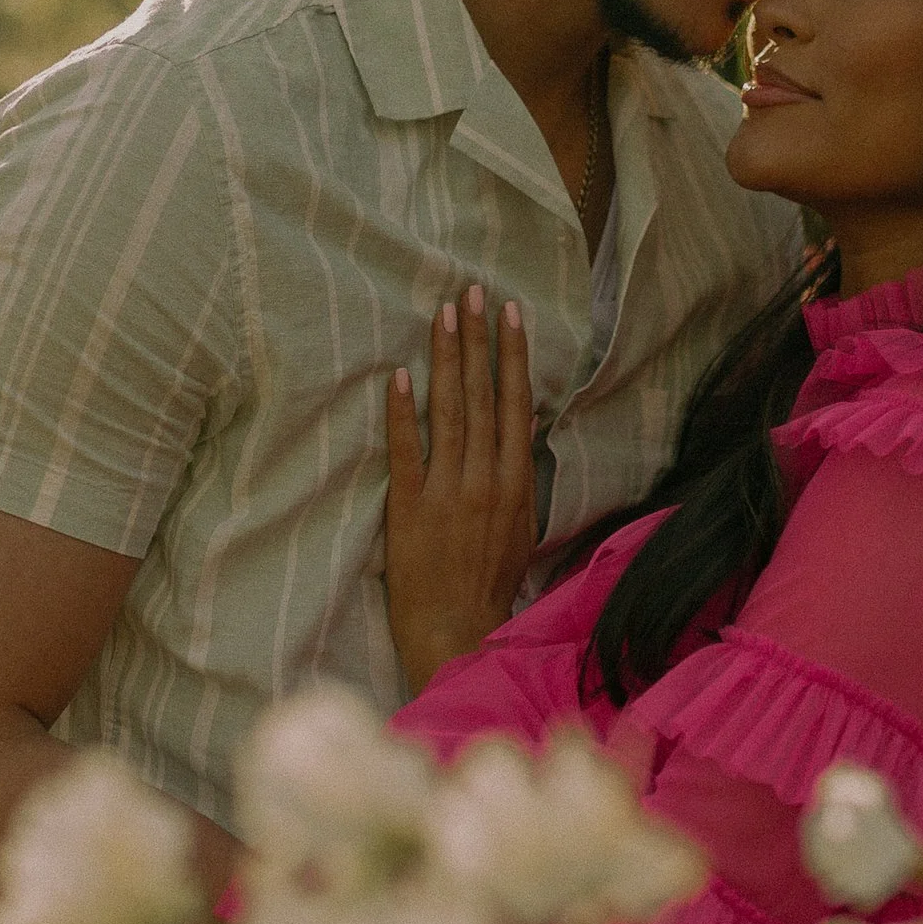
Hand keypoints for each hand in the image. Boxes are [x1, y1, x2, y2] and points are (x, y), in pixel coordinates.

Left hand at [385, 287, 538, 697]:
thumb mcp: (520, 530)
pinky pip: (408, 452)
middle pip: (483, 397)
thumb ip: (515, 482)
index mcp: (515, 483)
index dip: (512, 355)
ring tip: (444, 315)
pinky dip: (405, 414)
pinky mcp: (411, 509)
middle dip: (477, 340)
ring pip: (450, 413)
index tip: (510, 312)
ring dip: (447, 360)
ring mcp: (448, 492)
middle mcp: (486, 480)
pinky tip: (402, 377)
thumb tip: (515, 436)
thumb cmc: (488, 585)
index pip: (516, 405)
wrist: (457, 632)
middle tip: (472, 291)